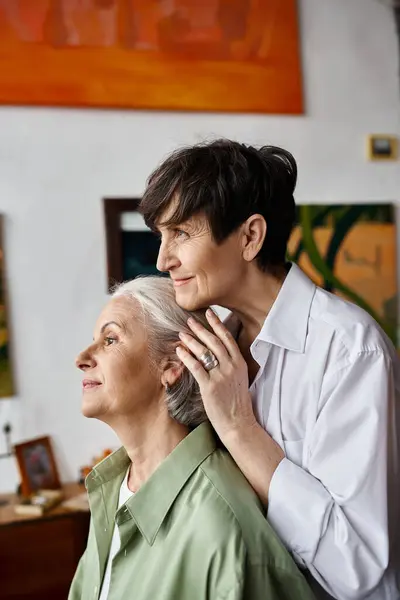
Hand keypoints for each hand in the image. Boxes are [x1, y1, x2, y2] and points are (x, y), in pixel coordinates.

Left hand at [176, 309, 257, 440]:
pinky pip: (195, 367)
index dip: (217, 324)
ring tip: (181, 333)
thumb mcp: (240, 379)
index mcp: (240, 363)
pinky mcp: (210, 387)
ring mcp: (221, 376)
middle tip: (189, 320)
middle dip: (201, 329)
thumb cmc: (237, 403)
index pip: (227, 338)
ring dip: (191, 340)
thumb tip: (218, 354)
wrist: (239, 423)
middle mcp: (231, 367)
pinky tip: (179, 351)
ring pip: (204, 352)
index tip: (209, 313)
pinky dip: (186, 357)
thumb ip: (231, 365)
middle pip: (214, 342)